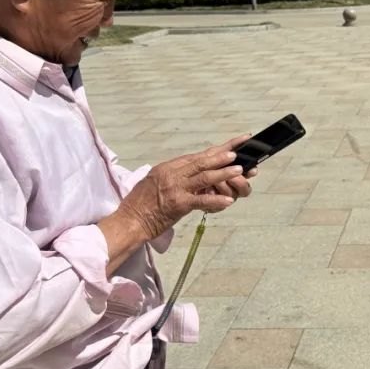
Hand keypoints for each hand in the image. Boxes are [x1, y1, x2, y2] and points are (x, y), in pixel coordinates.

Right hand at [112, 135, 252, 241]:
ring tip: (239, 170)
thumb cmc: (141, 204)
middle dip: (222, 156)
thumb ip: (173, 175)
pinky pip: (201, 200)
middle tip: (238, 153)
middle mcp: (172, 174)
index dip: (215, 151)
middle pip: (202, 162)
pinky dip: (216, 200)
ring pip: (204, 177)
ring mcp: (176, 188)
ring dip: (223, 173)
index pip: (196, 156)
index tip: (231, 147)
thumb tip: (192, 170)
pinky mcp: (178, 204)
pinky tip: (228, 201)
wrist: (130, 221)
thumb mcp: (155, 182)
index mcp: (168, 167)